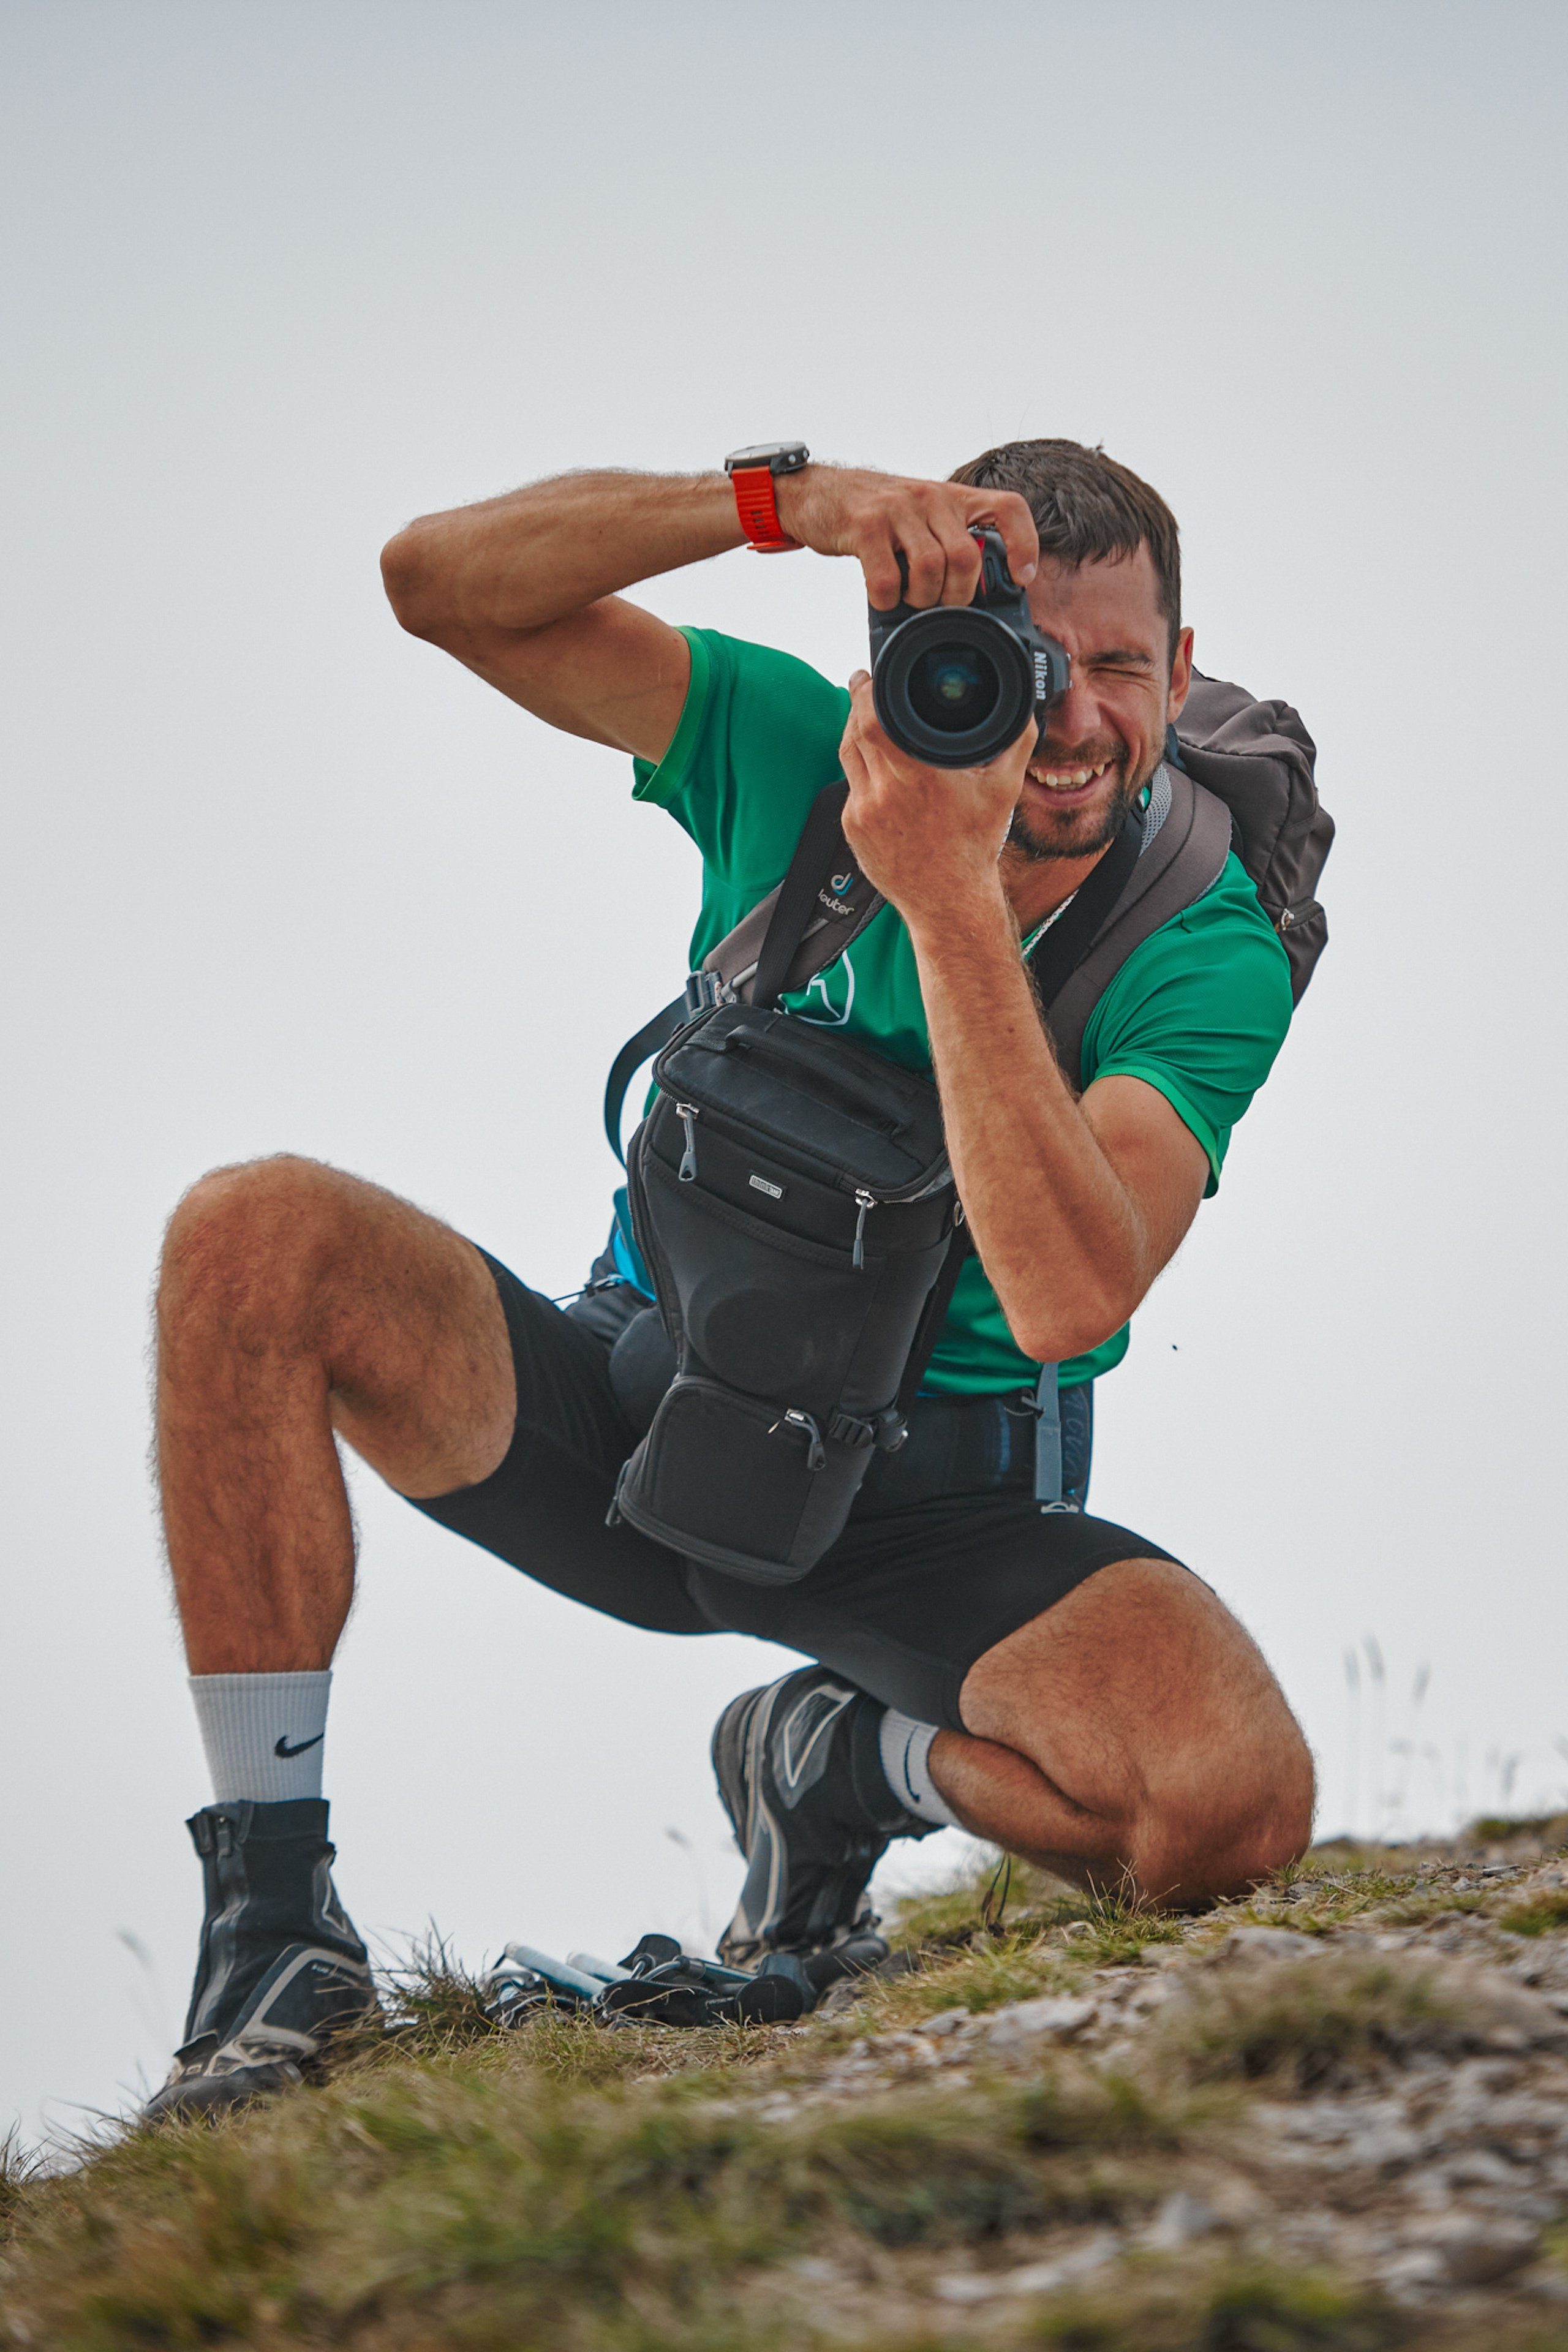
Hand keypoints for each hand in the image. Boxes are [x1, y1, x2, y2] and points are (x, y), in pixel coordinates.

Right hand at [774, 467, 1037, 611]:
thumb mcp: (921, 518)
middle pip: (966, 557)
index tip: (1022, 577)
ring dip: (922, 599)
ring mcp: (897, 510)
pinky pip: (887, 578)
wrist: (818, 492)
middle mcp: (930, 497)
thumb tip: (973, 597)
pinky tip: (882, 597)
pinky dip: (887, 600)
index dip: (1024, 544)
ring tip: (909, 600)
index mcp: (952, 497)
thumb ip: (948, 543)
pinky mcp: (865, 526)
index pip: (1008, 508)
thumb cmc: (875, 515)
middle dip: (957, 596)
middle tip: (939, 604)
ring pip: (931, 568)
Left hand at [837, 672, 1034, 930]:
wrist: (949, 899)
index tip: (867, 675)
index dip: (864, 691)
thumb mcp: (1004, 789)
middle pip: (854, 732)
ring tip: (867, 717)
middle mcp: (884, 794)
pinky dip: (862, 769)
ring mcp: (863, 813)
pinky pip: (851, 785)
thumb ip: (1015, 741)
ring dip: (854, 732)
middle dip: (858, 704)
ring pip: (847, 756)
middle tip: (865, 686)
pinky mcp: (852, 828)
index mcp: (917, 777)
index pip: (872, 720)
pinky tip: (878, 765)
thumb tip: (1026, 706)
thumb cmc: (976, 845)